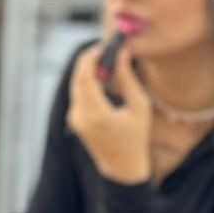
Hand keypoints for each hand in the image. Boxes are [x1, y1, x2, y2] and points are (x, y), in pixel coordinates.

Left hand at [67, 44, 150, 183]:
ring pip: (77, 84)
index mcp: (95, 113)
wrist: (122, 167)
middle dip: (90, 60)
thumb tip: (121, 53)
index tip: (105, 45)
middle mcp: (79, 115)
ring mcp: (74, 118)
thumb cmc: (136, 138)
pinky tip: (104, 78)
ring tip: (108, 61)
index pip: (86, 75)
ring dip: (89, 70)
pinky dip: (88, 83)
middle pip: (78, 77)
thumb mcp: (139, 106)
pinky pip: (78, 94)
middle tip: (107, 48)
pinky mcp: (74, 119)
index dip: (92, 56)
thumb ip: (127, 78)